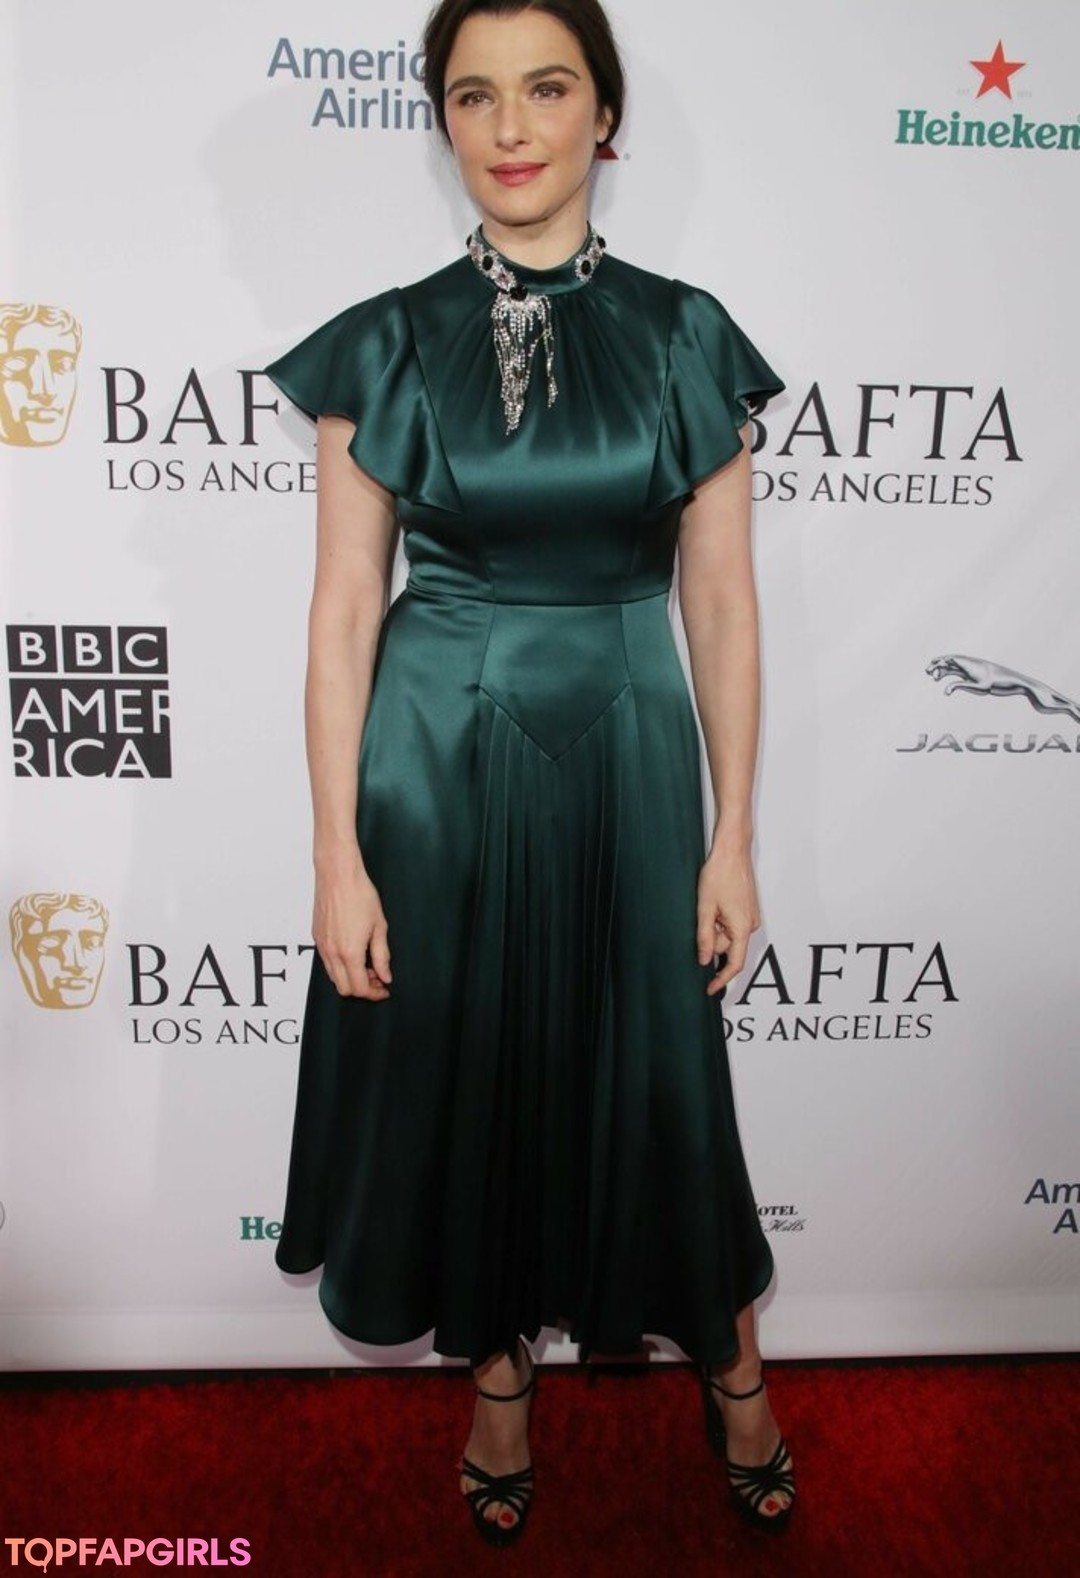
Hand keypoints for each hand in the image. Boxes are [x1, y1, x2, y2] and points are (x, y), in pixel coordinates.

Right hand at [312, 847, 391, 999]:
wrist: (338, 874)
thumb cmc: (359, 894)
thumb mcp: (379, 926)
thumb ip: (382, 955)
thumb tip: (385, 975)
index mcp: (349, 952)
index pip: (359, 988)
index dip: (374, 993)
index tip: (384, 989)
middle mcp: (332, 953)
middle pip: (343, 988)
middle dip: (362, 989)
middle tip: (377, 978)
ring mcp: (321, 945)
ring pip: (333, 977)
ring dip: (350, 977)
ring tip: (367, 964)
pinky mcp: (316, 937)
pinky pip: (326, 962)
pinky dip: (339, 966)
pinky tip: (353, 952)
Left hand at [696, 839, 759, 995]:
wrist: (732, 851)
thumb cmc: (719, 874)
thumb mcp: (705, 908)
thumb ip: (704, 937)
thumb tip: (704, 960)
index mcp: (742, 928)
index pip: (734, 964)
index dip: (721, 979)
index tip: (709, 989)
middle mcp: (750, 925)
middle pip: (727, 947)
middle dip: (710, 940)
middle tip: (700, 918)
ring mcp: (749, 917)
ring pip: (727, 935)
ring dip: (713, 927)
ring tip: (706, 905)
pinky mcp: (746, 909)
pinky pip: (730, 924)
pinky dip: (718, 920)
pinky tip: (713, 904)